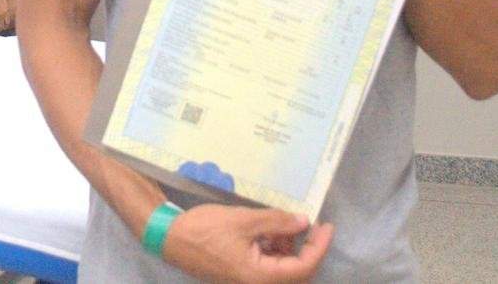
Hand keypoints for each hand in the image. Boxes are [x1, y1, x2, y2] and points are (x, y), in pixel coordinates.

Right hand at [162, 204, 332, 282]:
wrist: (171, 237)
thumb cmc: (205, 229)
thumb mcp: (245, 220)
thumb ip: (277, 222)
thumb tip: (304, 222)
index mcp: (259, 277)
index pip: (302, 268)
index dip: (319, 247)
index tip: (326, 226)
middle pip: (295, 273)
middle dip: (306, 248)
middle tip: (311, 224)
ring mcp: (248, 282)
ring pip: (282, 269)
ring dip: (288, 247)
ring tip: (283, 222)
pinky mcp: (241, 275)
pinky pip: (267, 267)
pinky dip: (273, 249)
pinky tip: (268, 230)